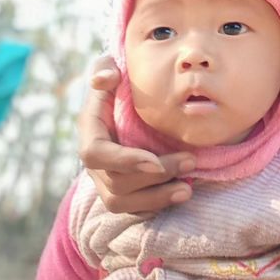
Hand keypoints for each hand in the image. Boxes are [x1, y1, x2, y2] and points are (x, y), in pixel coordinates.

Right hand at [79, 56, 195, 213]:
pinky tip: (182, 193)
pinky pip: (135, 210)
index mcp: (90, 132)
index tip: (154, 161)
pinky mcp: (123, 193)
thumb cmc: (118, 86)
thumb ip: (105, 69)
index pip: (96, 155)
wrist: (125, 107)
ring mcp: (106, 181)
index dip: (124, 161)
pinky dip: (158, 205)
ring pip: (124, 202)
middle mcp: (95, 163)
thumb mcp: (109, 70)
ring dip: (158, 197)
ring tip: (188, 188)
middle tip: (190, 161)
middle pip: (117, 183)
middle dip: (155, 176)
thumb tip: (107, 78)